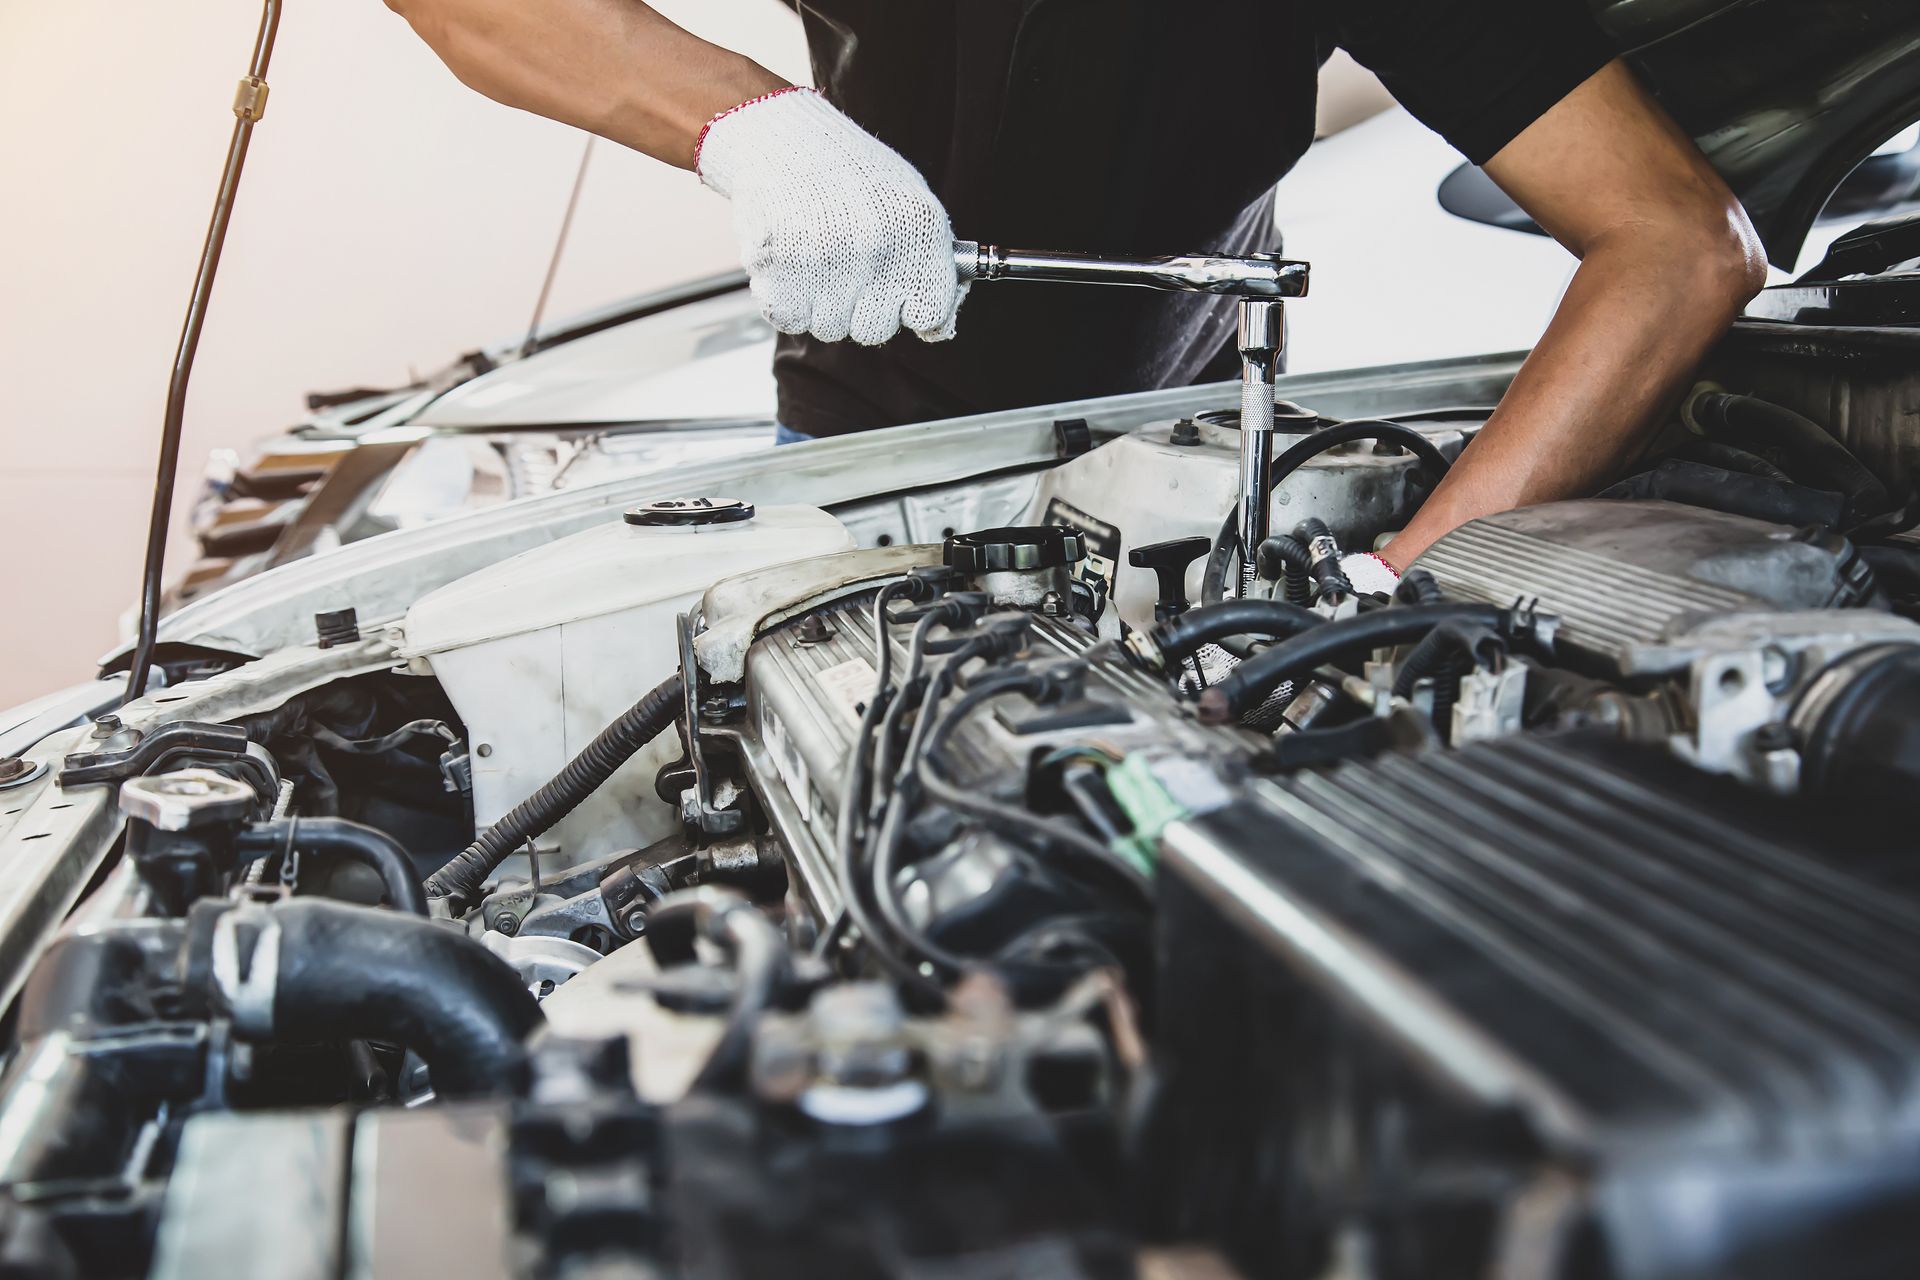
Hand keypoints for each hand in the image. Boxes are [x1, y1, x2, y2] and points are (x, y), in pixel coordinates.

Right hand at [696, 89, 965, 345]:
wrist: (778, 137)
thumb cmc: (846, 171)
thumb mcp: (908, 201)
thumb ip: (930, 263)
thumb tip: (940, 327)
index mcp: (918, 229)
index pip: (931, 315)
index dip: (910, 310)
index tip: (898, 299)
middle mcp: (876, 246)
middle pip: (874, 329)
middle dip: (858, 308)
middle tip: (843, 265)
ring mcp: (827, 260)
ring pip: (829, 328)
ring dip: (818, 303)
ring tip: (812, 256)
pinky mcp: (779, 269)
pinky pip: (788, 319)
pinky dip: (783, 300)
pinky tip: (787, 261)